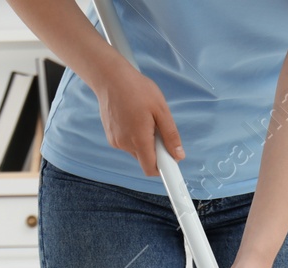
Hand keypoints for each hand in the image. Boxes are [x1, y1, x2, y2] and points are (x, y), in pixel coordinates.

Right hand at [95, 59, 183, 176]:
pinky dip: (134, 136)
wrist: (109, 77)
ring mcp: (116, 141)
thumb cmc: (137, 89)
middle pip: (145, 159)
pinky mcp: (111, 136)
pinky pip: (128, 143)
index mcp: (139, 139)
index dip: (164, 171)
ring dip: (144, 142)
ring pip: (137, 151)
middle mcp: (125, 144)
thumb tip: (178, 155)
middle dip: (155, 150)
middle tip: (157, 128)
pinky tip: (134, 117)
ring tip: (144, 118)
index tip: (172, 168)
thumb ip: (170, 135)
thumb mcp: (161, 109)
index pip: (151, 169)